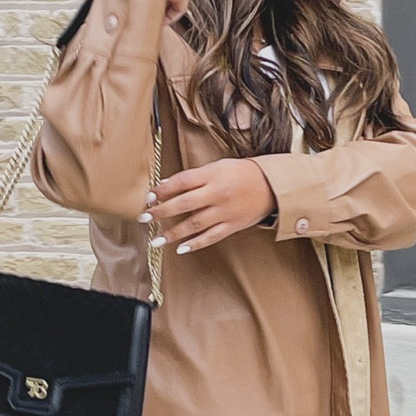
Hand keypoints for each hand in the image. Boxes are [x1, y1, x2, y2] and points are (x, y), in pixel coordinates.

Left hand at [140, 159, 276, 253]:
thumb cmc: (242, 173)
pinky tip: (181, 249)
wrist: (272, 185)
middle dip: (162, 212)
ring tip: (156, 240)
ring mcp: (225, 211)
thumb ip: (195, 176)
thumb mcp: (218, 166)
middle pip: (184, 204)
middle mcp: (218, 193)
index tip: (149, 197)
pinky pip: (211, 237)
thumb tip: (167, 186)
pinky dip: (196, 244)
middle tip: (144, 218)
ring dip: (173, 233)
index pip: (182, 182)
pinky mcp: (233, 225)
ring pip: (195, 224)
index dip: (163, 190)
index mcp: (213, 175)